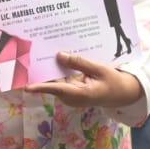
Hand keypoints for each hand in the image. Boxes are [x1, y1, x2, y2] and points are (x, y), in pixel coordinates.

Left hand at [27, 53, 144, 108]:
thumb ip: (79, 63)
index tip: (26, 87)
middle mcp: (72, 97)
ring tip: (43, 52)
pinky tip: (59, 58)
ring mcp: (71, 95)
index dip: (40, 87)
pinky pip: (62, 81)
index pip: (57, 89)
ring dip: (51, 69)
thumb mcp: (100, 69)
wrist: (123, 93)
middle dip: (44, 70)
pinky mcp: (72, 92)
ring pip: (56, 81)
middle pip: (53, 83)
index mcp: (80, 94)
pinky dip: (59, 71)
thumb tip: (59, 56)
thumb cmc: (114, 82)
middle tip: (34, 53)